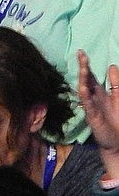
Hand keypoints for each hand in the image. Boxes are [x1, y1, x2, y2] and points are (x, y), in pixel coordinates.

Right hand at [78, 49, 118, 178]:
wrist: (117, 142)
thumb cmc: (117, 121)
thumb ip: (115, 83)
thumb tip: (111, 65)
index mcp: (99, 93)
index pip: (91, 76)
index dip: (86, 64)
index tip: (81, 52)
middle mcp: (93, 97)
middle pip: (86, 80)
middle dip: (83, 67)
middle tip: (80, 55)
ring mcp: (91, 106)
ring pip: (84, 90)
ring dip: (83, 79)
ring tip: (84, 67)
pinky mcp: (92, 116)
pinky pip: (87, 104)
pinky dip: (84, 95)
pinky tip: (83, 87)